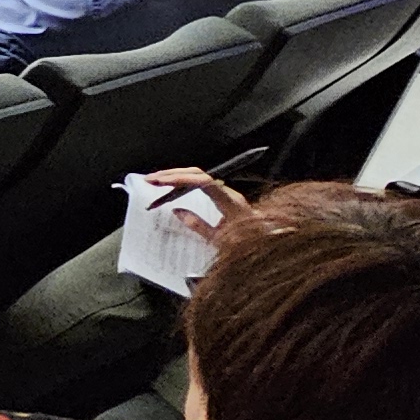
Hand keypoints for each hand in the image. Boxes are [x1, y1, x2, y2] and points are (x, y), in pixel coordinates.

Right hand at [140, 167, 256, 243]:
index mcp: (230, 202)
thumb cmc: (248, 245)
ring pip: (199, 176)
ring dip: (177, 176)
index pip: (203, 182)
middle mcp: (229, 193)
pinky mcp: (225, 196)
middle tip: (151, 179)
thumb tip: (177, 211)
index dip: (181, 179)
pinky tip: (173, 187)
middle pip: (198, 174)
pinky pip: (202, 183)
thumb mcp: (220, 241)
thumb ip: (198, 225)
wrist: (268, 246)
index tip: (161, 182)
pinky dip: (185, 182)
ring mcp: (227, 193)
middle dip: (173, 174)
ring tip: (156, 180)